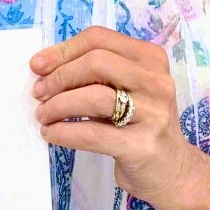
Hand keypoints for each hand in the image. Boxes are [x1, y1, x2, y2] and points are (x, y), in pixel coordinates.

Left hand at [30, 27, 194, 207]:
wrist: (172, 171)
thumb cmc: (139, 124)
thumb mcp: (126, 89)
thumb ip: (96, 73)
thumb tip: (44, 67)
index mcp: (150, 58)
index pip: (99, 39)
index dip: (63, 50)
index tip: (37, 66)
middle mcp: (157, 81)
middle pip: (96, 62)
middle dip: (59, 76)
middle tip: (39, 93)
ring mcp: (153, 114)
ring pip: (94, 97)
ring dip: (58, 105)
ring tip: (43, 115)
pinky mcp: (143, 146)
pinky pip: (93, 134)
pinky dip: (65, 132)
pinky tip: (52, 134)